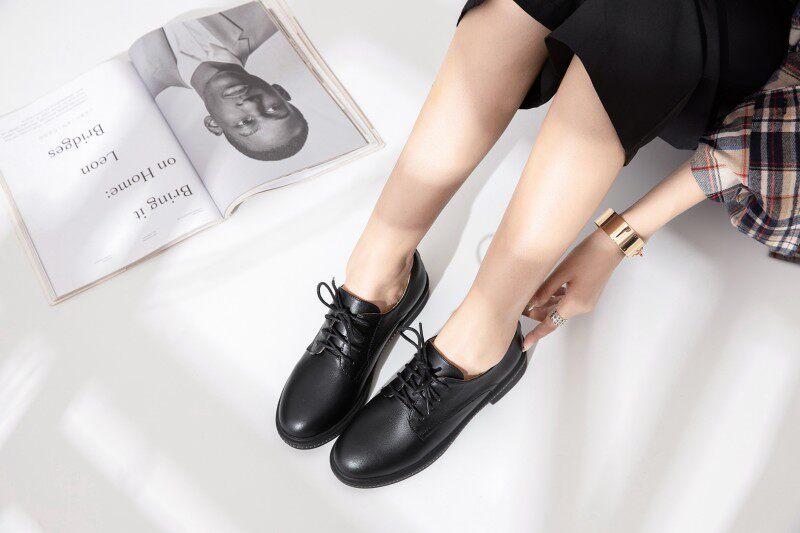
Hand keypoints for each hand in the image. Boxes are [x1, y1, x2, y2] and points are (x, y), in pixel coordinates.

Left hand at [522, 229, 624, 347]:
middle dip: (538, 314)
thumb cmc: (589, 256)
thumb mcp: (561, 273)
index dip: (536, 334)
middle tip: (522, 307)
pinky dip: (557, 299)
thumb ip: (545, 291)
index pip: (550, 324)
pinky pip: (569, 302)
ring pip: (561, 309)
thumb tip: (531, 304)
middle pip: (554, 316)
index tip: (526, 344)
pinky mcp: (588, 295)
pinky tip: (549, 291)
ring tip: (532, 298)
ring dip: (547, 305)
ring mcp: (586, 301)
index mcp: (575, 304)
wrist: (610, 247)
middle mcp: (582, 307)